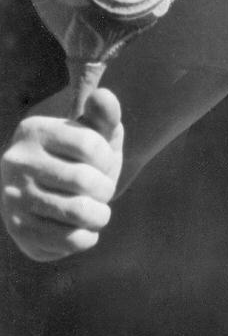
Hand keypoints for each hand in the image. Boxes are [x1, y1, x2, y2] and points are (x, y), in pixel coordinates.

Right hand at [2, 89, 123, 260]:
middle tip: (100, 190)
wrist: (53, 190)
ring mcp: (13, 196)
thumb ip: (104, 114)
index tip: (102, 163)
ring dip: (100, 215)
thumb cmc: (83, 156)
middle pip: (85, 181)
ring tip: (96, 210)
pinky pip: (69, 239)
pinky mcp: (17, 229)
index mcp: (34, 131)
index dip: (107, 159)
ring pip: (78, 212)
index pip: (90, 145)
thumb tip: (103, 96)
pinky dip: (88, 236)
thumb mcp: (96, 131)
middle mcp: (16, 162)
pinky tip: (82, 227)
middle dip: (105, 189)